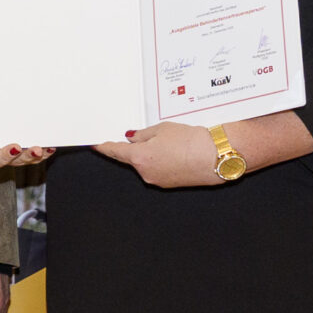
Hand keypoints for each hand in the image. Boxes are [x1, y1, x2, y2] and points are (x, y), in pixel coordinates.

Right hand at [0, 135, 53, 169]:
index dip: (6, 154)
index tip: (14, 146)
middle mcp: (8, 158)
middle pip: (17, 160)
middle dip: (25, 155)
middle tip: (33, 148)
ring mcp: (21, 157)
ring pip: (29, 159)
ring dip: (36, 154)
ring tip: (42, 147)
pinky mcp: (32, 153)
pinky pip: (40, 155)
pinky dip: (46, 151)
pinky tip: (51, 146)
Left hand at [94, 122, 222, 188]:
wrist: (217, 156)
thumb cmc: (192, 140)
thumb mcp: (163, 129)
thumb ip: (143, 134)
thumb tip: (132, 138)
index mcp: (139, 157)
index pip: (115, 151)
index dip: (104, 147)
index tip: (96, 145)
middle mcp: (145, 173)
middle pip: (132, 158)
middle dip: (137, 147)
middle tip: (154, 135)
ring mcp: (157, 180)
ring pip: (146, 164)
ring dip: (153, 153)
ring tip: (174, 142)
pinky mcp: (169, 184)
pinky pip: (159, 169)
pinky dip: (163, 161)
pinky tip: (178, 152)